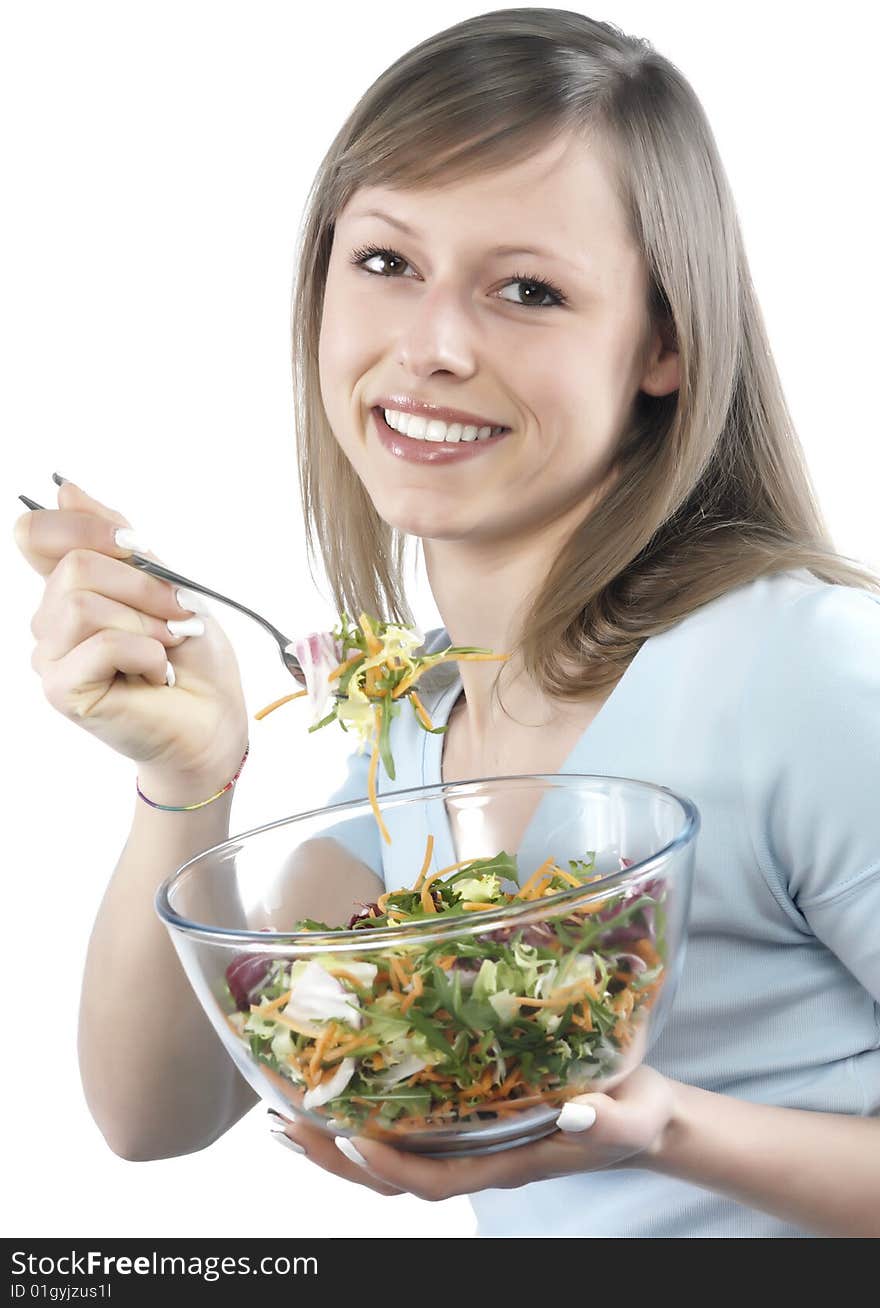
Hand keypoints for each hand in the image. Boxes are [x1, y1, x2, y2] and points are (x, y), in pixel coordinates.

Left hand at [268, 1064, 676, 1200]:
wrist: (638, 1112)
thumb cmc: (636, 1113)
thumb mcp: (632, 1117)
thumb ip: (607, 1121)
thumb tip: (575, 1112)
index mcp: (507, 1163)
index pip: (435, 1180)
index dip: (389, 1167)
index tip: (349, 1140)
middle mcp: (477, 1158)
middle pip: (392, 1178)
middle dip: (334, 1158)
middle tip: (282, 1124)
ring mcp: (468, 1141)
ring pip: (389, 1159)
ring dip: (334, 1142)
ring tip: (286, 1114)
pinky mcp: (467, 1116)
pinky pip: (405, 1129)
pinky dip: (364, 1116)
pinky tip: (338, 1093)